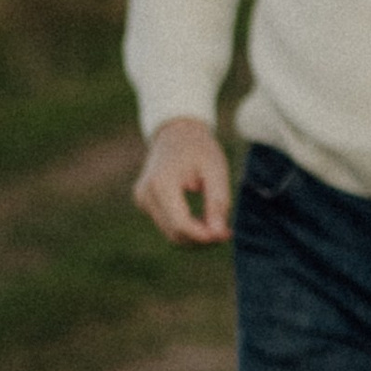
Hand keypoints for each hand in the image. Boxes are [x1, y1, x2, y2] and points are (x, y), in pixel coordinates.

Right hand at [133, 117, 232, 244]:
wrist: (176, 131)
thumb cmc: (199, 147)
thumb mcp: (215, 170)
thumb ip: (218, 202)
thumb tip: (217, 234)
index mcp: (161, 183)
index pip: (180, 224)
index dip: (203, 236)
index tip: (226, 234)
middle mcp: (146, 194)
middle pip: (175, 233)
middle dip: (202, 238)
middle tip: (227, 232)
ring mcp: (142, 199)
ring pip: (171, 233)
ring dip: (196, 236)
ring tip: (219, 226)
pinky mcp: (145, 203)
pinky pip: (168, 225)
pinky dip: (188, 229)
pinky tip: (205, 221)